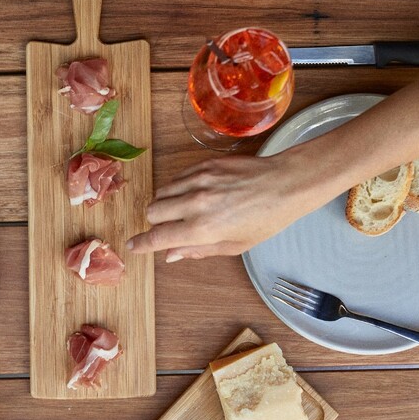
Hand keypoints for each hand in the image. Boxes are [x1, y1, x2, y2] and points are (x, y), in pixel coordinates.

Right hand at [127, 152, 330, 259]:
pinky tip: (195, 194)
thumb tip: (170, 255)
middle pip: (152, 212)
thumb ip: (197, 250)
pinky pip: (177, 178)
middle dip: (157, 223)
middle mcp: (196, 203)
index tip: (132, 246)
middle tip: (173, 227)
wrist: (285, 184)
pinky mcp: (204, 164)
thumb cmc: (265, 219)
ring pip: (161, 193)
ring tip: (184, 210)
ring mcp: (198, 180)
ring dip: (165, 205)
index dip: (141, 243)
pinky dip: (178, 189)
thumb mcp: (234, 245)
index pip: (158, 237)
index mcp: (202, 228)